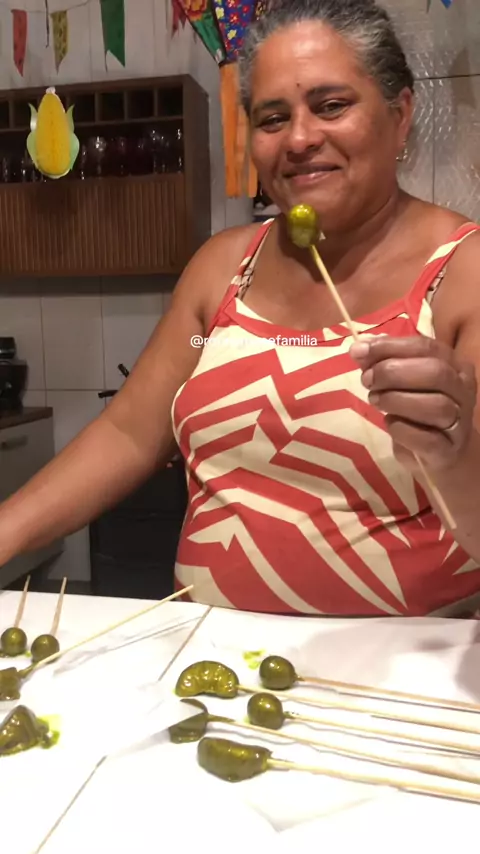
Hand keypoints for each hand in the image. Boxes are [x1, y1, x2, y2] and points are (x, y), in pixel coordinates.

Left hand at [349, 336, 476, 470]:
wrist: (441, 452)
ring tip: (375, 401)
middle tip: (367, 380)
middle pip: (436, 372)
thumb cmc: (418, 410)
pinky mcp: (447, 450)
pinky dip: (402, 429)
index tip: (360, 351)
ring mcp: (459, 421)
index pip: (426, 347)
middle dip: (393, 372)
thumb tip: (359, 348)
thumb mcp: (402, 382)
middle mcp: (462, 390)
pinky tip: (390, 423)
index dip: (390, 346)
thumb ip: (382, 362)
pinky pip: (428, 439)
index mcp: (453, 364)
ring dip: (396, 400)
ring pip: (436, 406)